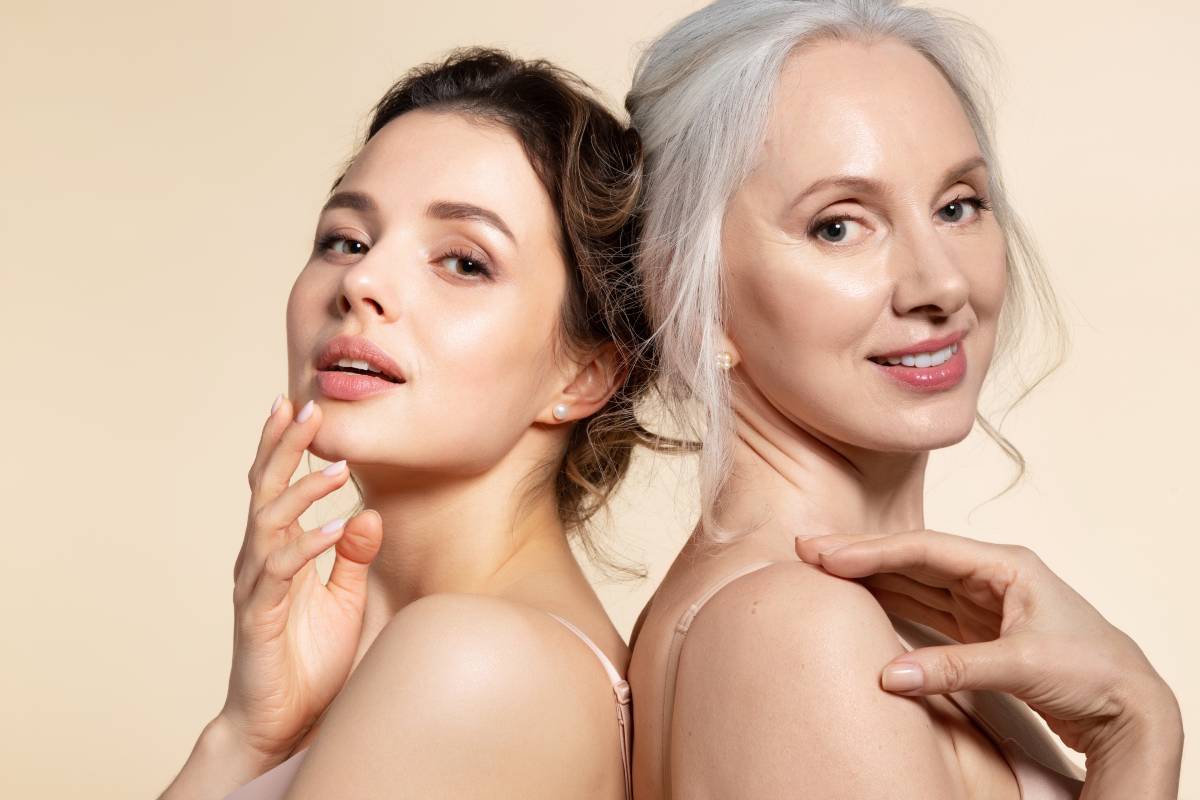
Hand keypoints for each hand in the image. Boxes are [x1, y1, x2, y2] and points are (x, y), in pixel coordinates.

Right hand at [220, 395, 382, 771]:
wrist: (280, 720)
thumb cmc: (309, 658)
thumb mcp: (344, 598)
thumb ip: (352, 555)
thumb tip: (370, 513)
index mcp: (279, 549)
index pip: (276, 486)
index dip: (283, 445)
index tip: (297, 403)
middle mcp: (261, 559)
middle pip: (265, 489)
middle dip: (284, 446)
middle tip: (308, 406)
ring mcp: (256, 585)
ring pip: (269, 522)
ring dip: (303, 491)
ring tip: (338, 467)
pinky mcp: (259, 614)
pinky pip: (281, 571)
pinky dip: (308, 546)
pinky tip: (335, 529)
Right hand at [795, 530, 1181, 784]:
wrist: (1129, 705)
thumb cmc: (1093, 671)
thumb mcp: (1021, 666)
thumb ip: (954, 668)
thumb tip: (891, 675)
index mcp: (1005, 564)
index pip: (923, 549)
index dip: (871, 550)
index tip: (827, 553)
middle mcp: (990, 576)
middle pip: (912, 559)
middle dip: (860, 554)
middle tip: (808, 548)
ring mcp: (983, 602)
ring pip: (914, 582)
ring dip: (870, 577)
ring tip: (823, 570)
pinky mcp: (980, 629)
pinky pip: (924, 609)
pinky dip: (891, 603)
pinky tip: (863, 598)